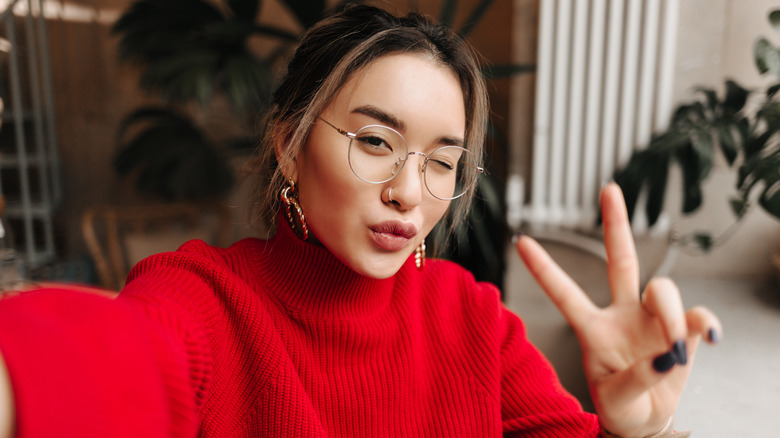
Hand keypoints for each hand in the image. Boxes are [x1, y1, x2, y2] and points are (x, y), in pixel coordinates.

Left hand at [514, 183, 720, 436]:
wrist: (647, 421)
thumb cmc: (622, 407)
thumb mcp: (616, 400)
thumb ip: (637, 379)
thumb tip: (668, 356)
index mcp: (592, 329)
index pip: (565, 293)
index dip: (544, 268)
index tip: (519, 240)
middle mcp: (621, 314)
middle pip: (620, 261)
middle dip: (614, 224)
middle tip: (609, 187)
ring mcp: (652, 318)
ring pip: (662, 289)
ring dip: (670, 315)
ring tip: (674, 354)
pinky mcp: (682, 329)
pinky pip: (697, 315)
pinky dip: (703, 324)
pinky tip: (708, 338)